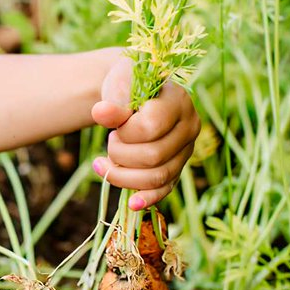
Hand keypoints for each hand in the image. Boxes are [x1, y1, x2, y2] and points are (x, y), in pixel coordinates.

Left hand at [89, 58, 200, 208]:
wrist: (135, 93)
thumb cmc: (128, 85)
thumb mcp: (119, 85)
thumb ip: (113, 101)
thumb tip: (100, 114)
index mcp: (178, 101)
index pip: (150, 127)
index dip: (125, 131)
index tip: (112, 119)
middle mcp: (190, 127)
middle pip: (153, 157)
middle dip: (120, 154)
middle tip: (110, 140)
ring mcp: (186, 150)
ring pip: (157, 177)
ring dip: (123, 175)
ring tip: (104, 162)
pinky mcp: (177, 168)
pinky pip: (165, 189)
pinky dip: (147, 198)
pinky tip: (131, 204)